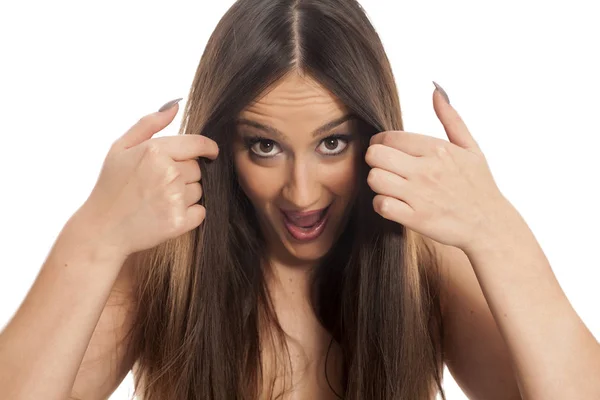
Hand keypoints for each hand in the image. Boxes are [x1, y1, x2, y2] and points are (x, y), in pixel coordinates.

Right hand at [76, 98, 218, 257]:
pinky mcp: (179, 222)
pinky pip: (200, 211)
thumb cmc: (111, 186)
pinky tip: (168, 212)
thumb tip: (175, 105)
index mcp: (155, 151)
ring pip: (199, 189)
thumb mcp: (120, 148)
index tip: (210, 152)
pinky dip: (190, 213)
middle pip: (198, 168)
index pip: (198, 144)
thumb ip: (149, 124)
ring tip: (160, 199)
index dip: (208, 148)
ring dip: (186, 193)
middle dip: (185, 173)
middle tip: (161, 183)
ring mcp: (174, 198)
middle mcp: (168, 173)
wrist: (103, 229)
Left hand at [365, 84, 509, 250]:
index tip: (386, 152)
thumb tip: (436, 90)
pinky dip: (382, 205)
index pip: (389, 137)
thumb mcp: (471, 148)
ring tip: (389, 186)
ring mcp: (419, 194)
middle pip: (375, 155)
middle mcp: (426, 169)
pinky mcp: (416, 218)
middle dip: (375, 161)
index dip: (380, 143)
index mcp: (437, 149)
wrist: (490, 225)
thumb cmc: (479, 186)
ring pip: (374, 179)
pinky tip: (393, 204)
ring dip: (377, 183)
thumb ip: (451, 118)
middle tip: (385, 168)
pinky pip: (381, 205)